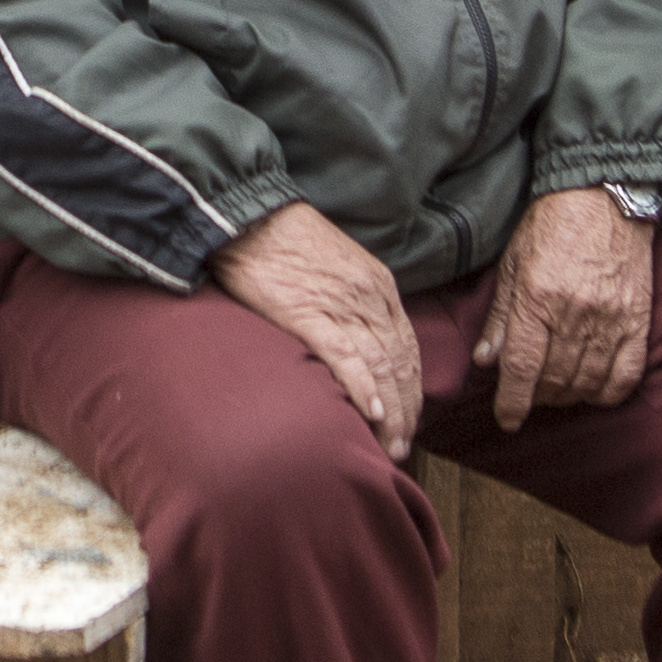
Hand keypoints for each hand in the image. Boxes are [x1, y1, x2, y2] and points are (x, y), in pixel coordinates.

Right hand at [213, 203, 419, 464]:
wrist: (249, 216)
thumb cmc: (285, 239)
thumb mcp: (336, 264)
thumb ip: (352, 299)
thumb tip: (356, 339)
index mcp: (379, 285)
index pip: (408, 347)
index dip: (412, 387)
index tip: (410, 416)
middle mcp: (370, 297)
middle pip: (400, 364)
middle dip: (407, 409)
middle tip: (403, 445)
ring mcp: (342, 306)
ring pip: (381, 367)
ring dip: (391, 412)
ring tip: (391, 445)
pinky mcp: (310, 315)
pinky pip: (346, 359)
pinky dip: (364, 389)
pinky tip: (372, 414)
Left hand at [479, 190, 652, 431]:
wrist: (604, 196)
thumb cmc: (552, 225)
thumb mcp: (512, 264)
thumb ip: (501, 316)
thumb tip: (486, 360)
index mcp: (538, 297)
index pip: (523, 367)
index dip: (512, 401)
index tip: (507, 420)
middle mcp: (575, 313)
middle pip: (554, 380)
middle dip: (537, 397)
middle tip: (530, 394)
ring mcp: (611, 318)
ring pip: (587, 383)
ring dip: (568, 397)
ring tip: (556, 391)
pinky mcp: (638, 319)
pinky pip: (627, 374)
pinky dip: (609, 392)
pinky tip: (594, 390)